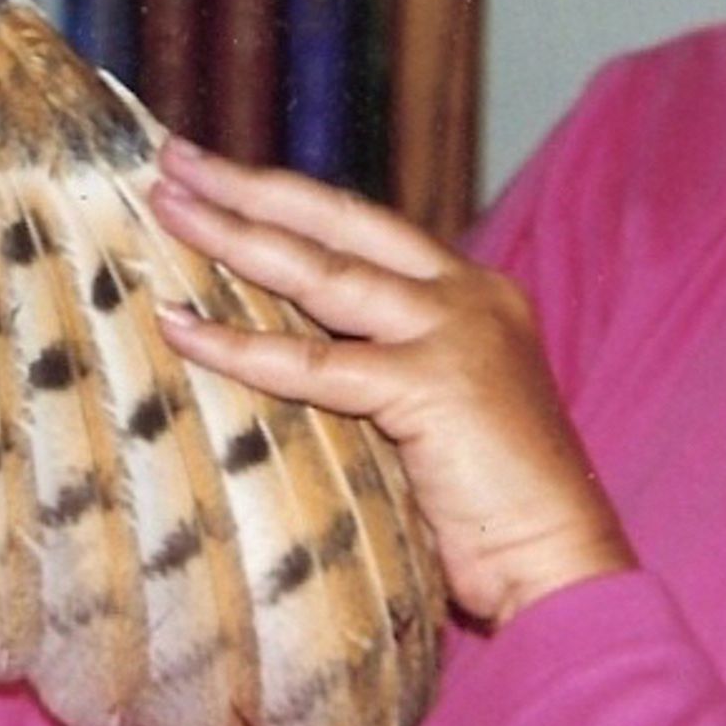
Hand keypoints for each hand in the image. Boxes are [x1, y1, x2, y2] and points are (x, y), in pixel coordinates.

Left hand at [149, 137, 635, 629]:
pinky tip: (178, 325)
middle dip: (250, 186)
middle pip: (337, 221)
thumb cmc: (485, 503)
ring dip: (234, 235)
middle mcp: (467, 295)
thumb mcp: (425, 404)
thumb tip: (272, 332)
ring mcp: (453, 334)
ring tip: (166, 208)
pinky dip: (237, 345)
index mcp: (469, 291)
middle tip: (174, 159)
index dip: (285, 198)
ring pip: (320, 271)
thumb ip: (370, 358)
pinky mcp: (431, 387)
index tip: (215, 175)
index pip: (361, 227)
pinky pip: (310, 362)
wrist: (559, 566)